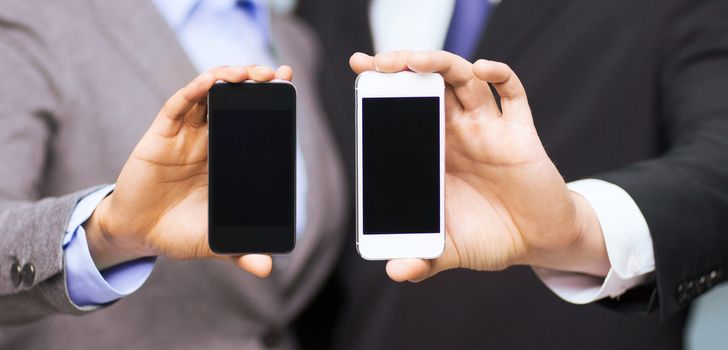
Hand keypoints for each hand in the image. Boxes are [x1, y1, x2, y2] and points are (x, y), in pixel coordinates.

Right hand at [83, 65, 292, 276]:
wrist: (138, 235)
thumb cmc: (178, 231)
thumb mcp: (214, 241)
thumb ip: (240, 250)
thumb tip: (266, 268)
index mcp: (225, 157)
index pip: (250, 121)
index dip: (267, 101)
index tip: (288, 84)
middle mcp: (207, 140)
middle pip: (232, 100)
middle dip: (255, 83)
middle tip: (277, 74)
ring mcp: (184, 135)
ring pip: (207, 95)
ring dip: (228, 78)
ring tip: (249, 73)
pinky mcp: (160, 135)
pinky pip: (178, 105)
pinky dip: (195, 90)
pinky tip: (211, 81)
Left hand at [350, 51, 609, 281]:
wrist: (539, 242)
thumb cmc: (491, 237)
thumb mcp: (451, 250)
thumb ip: (424, 259)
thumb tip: (395, 270)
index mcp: (434, 152)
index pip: (405, 108)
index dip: (385, 87)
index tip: (360, 69)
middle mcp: (457, 132)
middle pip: (429, 83)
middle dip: (404, 65)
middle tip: (378, 61)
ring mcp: (488, 129)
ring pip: (463, 80)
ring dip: (440, 64)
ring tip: (415, 61)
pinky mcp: (519, 133)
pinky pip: (512, 93)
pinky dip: (499, 74)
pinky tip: (482, 67)